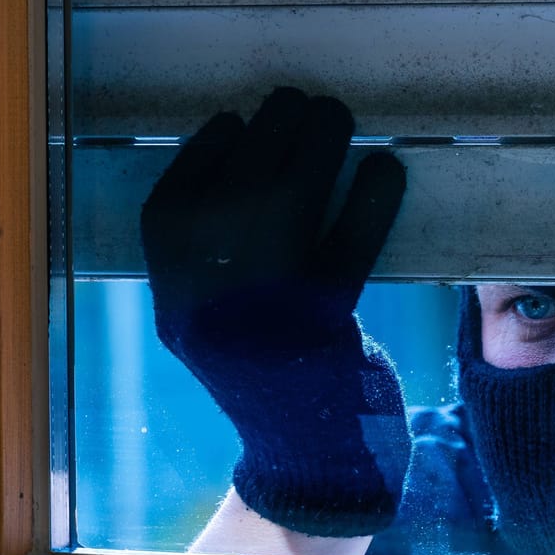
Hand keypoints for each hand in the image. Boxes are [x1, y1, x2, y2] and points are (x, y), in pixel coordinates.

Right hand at [141, 86, 410, 535]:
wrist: (298, 448)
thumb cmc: (252, 358)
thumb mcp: (198, 304)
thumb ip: (200, 235)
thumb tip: (235, 139)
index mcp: (168, 271)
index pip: (194, 171)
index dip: (229, 138)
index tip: (246, 120)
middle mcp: (205, 279)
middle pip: (249, 160)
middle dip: (284, 123)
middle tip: (307, 106)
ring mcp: (263, 296)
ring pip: (294, 182)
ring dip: (323, 137)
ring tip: (338, 119)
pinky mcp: (327, 313)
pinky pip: (353, 234)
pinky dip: (374, 195)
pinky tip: (385, 170)